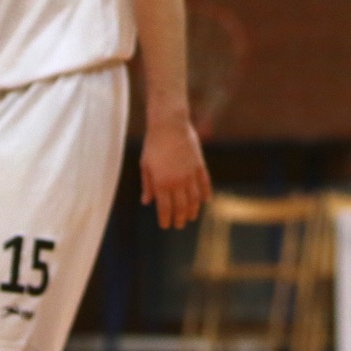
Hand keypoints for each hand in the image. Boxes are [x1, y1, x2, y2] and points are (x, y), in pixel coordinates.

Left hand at [140, 109, 211, 229]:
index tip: (165, 226)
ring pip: (194, 199)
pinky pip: (205, 184)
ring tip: (191, 217)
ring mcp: (190, 174)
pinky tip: (205, 201)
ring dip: (193, 211)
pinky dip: (205, 195)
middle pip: (181, 207)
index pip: (164, 208)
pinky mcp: (199, 165)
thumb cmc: (153, 144)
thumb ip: (147, 185)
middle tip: (179, 225)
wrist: (169, 124)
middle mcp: (177, 181)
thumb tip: (146, 202)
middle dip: (179, 219)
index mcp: (162, 182)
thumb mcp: (145, 165)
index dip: (165, 219)